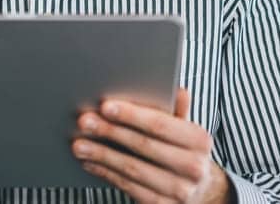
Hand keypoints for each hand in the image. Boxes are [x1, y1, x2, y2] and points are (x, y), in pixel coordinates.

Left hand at [71, 88, 231, 202]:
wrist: (201, 191)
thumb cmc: (185, 150)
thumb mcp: (186, 129)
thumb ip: (177, 109)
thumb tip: (177, 88)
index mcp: (199, 140)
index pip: (160, 124)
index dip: (131, 115)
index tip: (105, 106)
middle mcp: (193, 167)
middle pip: (143, 146)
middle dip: (110, 132)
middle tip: (84, 121)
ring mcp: (179, 191)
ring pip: (132, 169)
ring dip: (102, 155)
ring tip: (79, 144)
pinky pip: (129, 187)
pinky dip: (106, 173)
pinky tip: (90, 162)